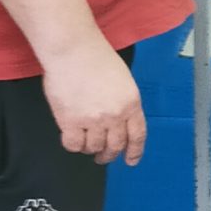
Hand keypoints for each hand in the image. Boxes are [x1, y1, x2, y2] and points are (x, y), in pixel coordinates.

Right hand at [43, 36, 145, 163]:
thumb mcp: (122, 79)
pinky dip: (73, 144)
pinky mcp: (72, 122)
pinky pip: (74, 145)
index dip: (135, 151)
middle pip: (115, 145)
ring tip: (84, 141)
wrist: (73, 50)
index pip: (138, 134)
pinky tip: (72, 136)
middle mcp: (116, 114)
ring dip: (89, 148)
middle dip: (109, 154)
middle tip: (102, 156)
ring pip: (94, 147)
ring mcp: (94, 120)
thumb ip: (123, 101)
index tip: (130, 160)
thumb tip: (117, 121)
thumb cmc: (95, 57)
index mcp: (131, 102)